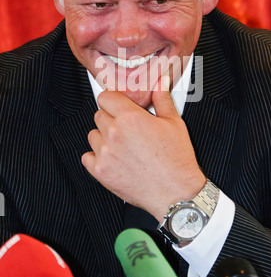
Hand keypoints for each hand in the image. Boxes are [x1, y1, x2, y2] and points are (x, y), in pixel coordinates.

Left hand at [81, 76, 205, 222]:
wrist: (175, 193)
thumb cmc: (177, 161)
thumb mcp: (174, 123)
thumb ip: (162, 99)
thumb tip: (160, 83)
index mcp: (131, 118)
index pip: (106, 97)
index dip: (114, 100)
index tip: (118, 105)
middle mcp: (114, 133)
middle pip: (98, 115)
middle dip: (111, 118)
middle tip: (126, 128)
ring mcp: (105, 153)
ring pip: (92, 135)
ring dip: (103, 137)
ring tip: (121, 145)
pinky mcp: (101, 172)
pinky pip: (87, 157)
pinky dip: (97, 157)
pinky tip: (113, 159)